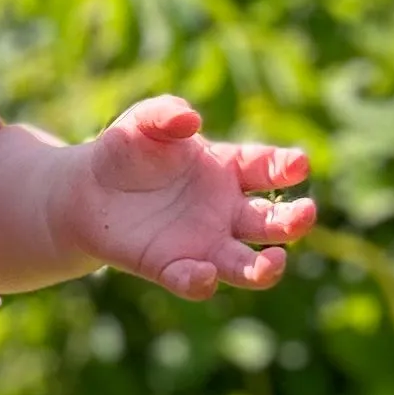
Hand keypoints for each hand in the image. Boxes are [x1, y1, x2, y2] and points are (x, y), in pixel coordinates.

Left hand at [68, 95, 316, 300]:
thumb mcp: (144, 121)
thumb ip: (166, 113)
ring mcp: (203, 243)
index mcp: (229, 169)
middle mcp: (225, 211)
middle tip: (306, 214)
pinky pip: (193, 280)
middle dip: (293, 221)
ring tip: (274, 263)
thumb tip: (190, 119)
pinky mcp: (172, 267)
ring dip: (263, 268)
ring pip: (245, 264)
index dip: (286, 166)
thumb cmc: (127, 150)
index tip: (298, 164)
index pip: (267, 168)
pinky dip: (201, 280)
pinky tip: (203, 273)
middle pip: (270, 222)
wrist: (87, 190)